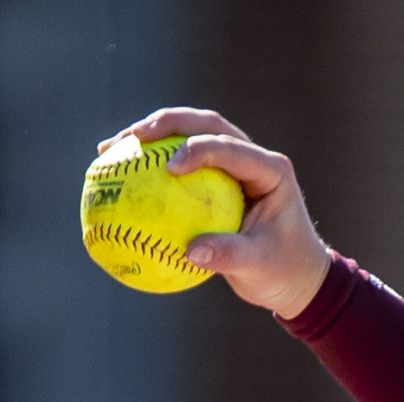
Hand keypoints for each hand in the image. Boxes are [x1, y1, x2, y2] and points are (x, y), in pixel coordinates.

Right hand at [103, 109, 329, 318]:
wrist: (293, 275)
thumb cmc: (281, 270)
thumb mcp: (259, 266)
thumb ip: (228, 256)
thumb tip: (190, 252)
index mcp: (269, 169)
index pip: (230, 146)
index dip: (199, 148)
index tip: (169, 166)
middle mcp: (251, 158)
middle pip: (206, 124)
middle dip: (168, 123)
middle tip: (134, 136)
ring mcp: (233, 165)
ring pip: (189, 135)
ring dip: (151, 137)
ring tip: (110, 150)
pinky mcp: (216, 179)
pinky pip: (179, 168)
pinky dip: (148, 170)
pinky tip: (114, 180)